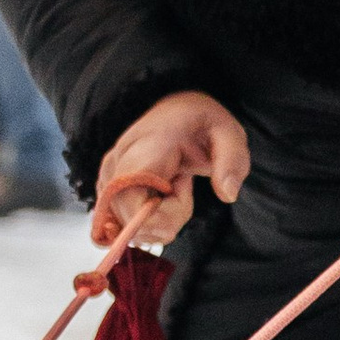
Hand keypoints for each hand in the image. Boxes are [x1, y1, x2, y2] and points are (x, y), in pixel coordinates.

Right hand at [91, 90, 250, 248]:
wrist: (176, 112)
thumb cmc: (200, 124)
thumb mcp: (229, 134)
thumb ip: (232, 162)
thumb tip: (228, 195)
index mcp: (145, 149)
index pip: (128, 197)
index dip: (154, 216)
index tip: (184, 193)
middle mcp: (116, 164)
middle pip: (128, 219)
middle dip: (166, 218)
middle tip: (184, 185)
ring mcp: (107, 178)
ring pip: (126, 227)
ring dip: (157, 220)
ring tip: (172, 186)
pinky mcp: (107, 191)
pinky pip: (123, 224)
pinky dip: (146, 222)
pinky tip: (158, 198)